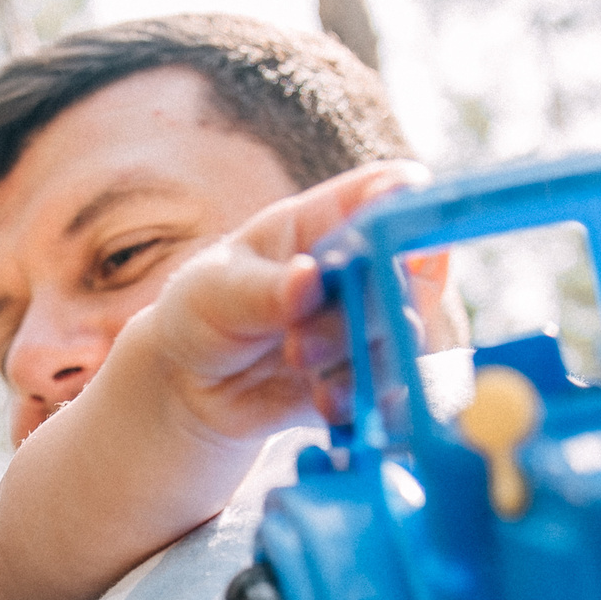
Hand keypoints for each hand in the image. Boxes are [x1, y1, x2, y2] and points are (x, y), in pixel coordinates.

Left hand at [116, 159, 429, 442]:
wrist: (191, 386)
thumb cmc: (202, 311)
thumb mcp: (216, 289)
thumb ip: (264, 288)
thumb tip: (308, 276)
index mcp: (325, 222)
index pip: (388, 193)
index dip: (409, 206)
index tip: (395, 238)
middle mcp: (359, 270)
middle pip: (405, 276)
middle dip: (365, 311)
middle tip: (299, 341)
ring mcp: (366, 325)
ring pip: (402, 339)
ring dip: (359, 362)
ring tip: (298, 367)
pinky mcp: (365, 379)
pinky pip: (391, 392)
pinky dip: (364, 402)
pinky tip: (328, 406)